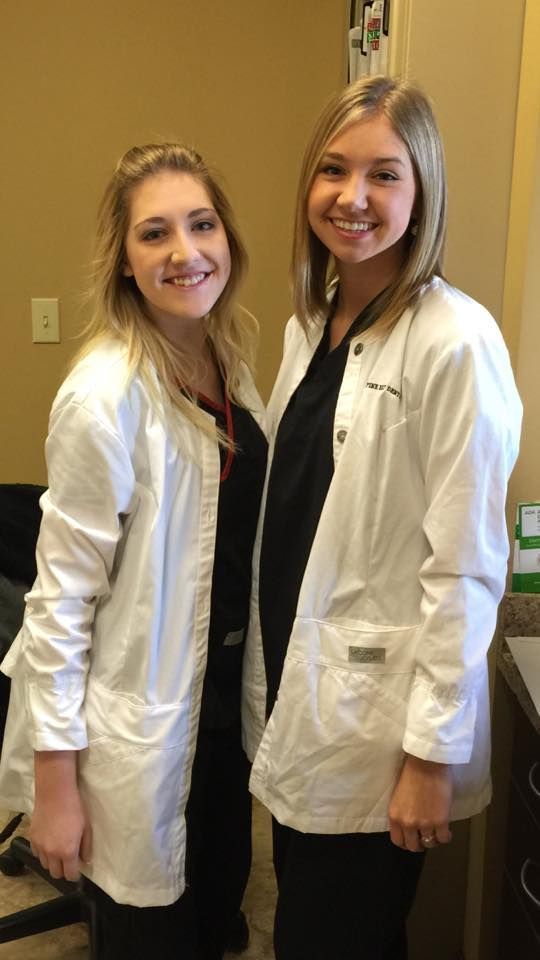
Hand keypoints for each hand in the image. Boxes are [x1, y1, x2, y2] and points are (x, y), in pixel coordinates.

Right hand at [30, 751, 91, 881]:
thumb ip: (86, 847)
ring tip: (58, 852)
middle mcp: (52, 853)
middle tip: (69, 861)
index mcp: (68, 852)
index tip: (77, 870)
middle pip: (56, 873)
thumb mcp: (86, 827)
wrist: (55, 793)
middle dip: (63, 870)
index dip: (75, 875)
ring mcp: (40, 847)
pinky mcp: (32, 839)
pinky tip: (48, 844)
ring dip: (52, 862)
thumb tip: (85, 860)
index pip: (70, 875)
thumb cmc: (75, 808)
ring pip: (45, 865)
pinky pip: (37, 854)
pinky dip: (43, 853)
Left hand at [388, 754, 452, 852]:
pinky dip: (446, 837)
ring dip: (433, 838)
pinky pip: (443, 839)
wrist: (426, 763)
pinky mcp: (440, 821)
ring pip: (429, 843)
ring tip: (437, 831)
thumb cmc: (412, 774)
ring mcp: (424, 824)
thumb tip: (409, 824)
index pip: (397, 841)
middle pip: (413, 846)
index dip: (406, 842)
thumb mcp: (399, 797)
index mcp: (394, 816)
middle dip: (420, 843)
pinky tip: (447, 831)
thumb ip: (402, 813)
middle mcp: (408, 823)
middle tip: (426, 837)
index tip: (412, 839)